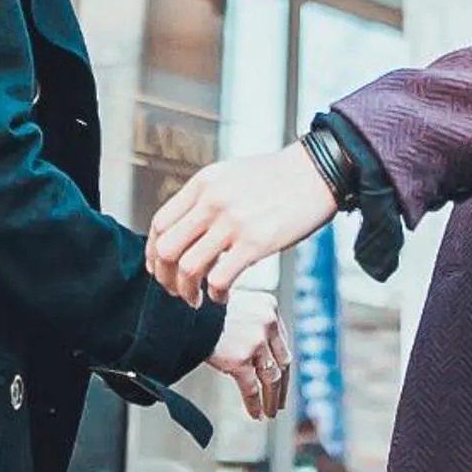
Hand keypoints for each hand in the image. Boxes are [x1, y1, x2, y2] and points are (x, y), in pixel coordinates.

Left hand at [147, 144, 336, 304]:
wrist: (318, 172)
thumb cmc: (277, 178)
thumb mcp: (231, 176)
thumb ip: (205, 198)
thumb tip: (184, 231)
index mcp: (203, 183)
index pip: (159, 224)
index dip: (153, 253)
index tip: (159, 269)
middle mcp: (212, 201)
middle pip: (166, 249)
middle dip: (165, 278)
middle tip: (175, 291)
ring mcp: (233, 222)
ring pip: (188, 268)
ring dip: (186, 292)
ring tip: (196, 299)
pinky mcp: (256, 242)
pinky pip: (220, 278)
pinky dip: (216, 294)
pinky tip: (223, 296)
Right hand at [206, 290, 291, 421]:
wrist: (186, 308)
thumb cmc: (206, 306)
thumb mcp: (239, 304)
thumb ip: (253, 323)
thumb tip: (260, 349)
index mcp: (270, 308)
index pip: (283, 342)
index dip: (282, 364)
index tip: (282, 376)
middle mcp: (268, 324)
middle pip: (282, 362)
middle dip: (282, 386)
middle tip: (279, 401)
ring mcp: (255, 342)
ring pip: (271, 378)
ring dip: (272, 399)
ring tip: (269, 412)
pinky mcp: (240, 360)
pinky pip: (252, 388)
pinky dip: (255, 404)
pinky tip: (255, 413)